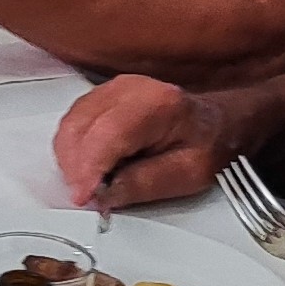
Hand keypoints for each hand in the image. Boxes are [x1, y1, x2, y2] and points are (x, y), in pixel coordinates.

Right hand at [51, 75, 227, 208]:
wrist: (215, 124)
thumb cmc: (207, 144)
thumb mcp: (187, 174)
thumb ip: (143, 184)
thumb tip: (103, 195)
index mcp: (157, 103)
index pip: (107, 134)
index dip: (89, 169)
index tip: (84, 197)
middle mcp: (128, 88)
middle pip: (79, 128)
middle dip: (75, 169)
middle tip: (88, 197)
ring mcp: (110, 90)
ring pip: (69, 126)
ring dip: (71, 161)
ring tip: (93, 183)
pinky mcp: (99, 98)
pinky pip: (71, 124)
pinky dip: (72, 151)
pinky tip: (91, 168)